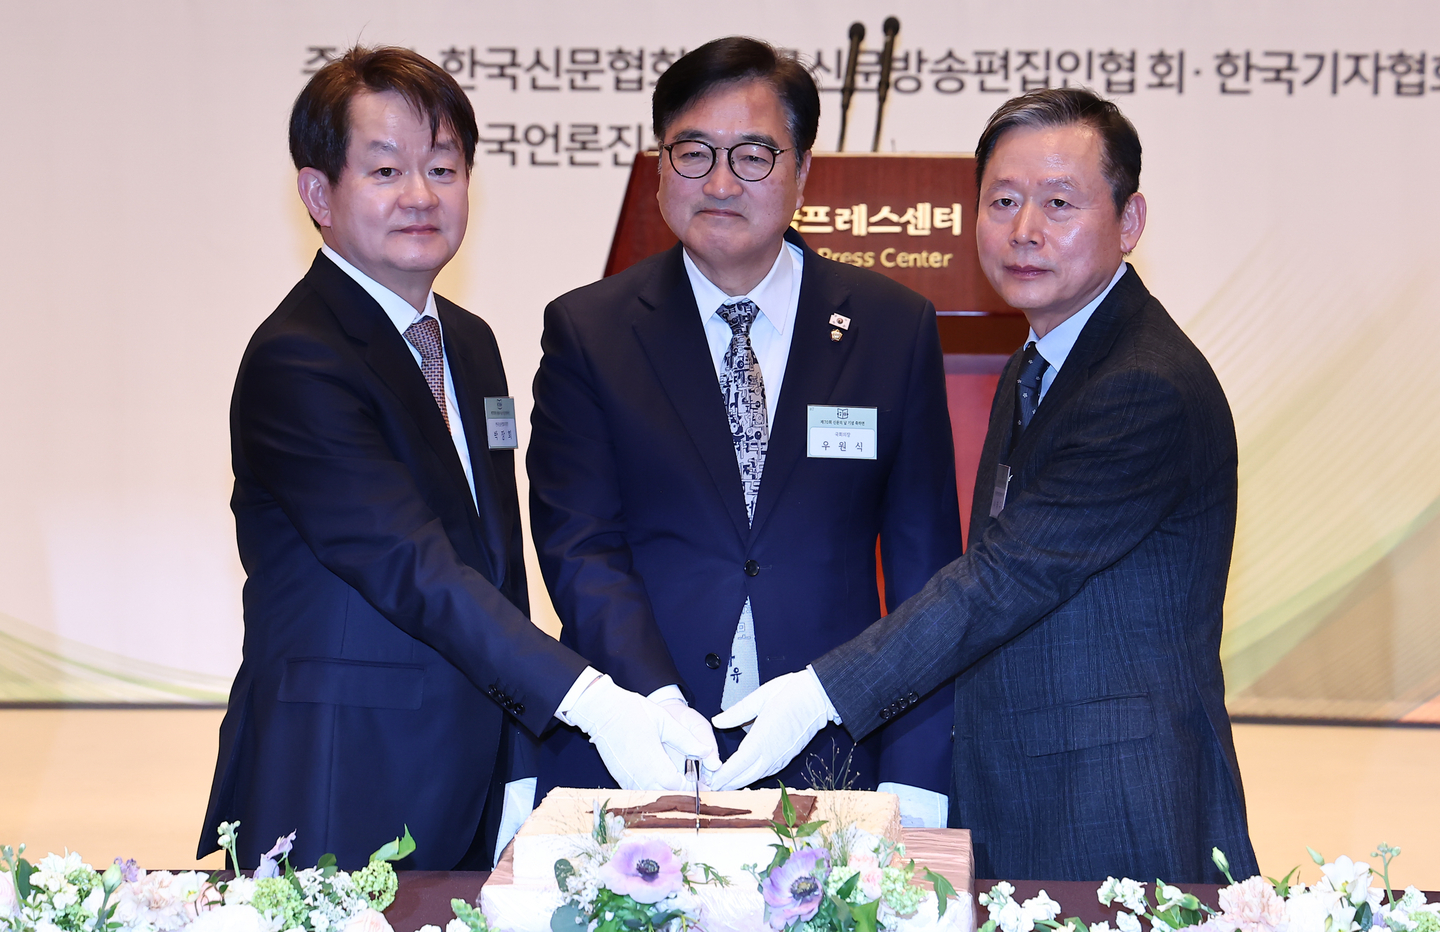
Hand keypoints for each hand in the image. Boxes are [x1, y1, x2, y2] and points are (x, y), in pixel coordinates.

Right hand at [564, 675, 710, 790]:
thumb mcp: (665, 722)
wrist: (601, 710)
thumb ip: (687, 740)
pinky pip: (640, 791)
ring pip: (652, 796)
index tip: (704, 786)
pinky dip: (652, 790)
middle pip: (667, 795)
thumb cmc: (632, 711)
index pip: (678, 786)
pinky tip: (660, 781)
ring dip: (667, 793)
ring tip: (680, 784)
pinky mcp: (619, 778)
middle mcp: (640, 775)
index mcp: (654, 762)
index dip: (693, 788)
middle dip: (683, 793)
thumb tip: (707, 752)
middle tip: (695, 786)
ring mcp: (628, 778)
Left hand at [708, 667, 836, 790]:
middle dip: (727, 783)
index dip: (723, 775)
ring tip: (722, 785)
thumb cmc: (792, 693)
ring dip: (738, 782)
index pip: (739, 763)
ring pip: (756, 776)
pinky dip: (752, 777)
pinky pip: (766, 772)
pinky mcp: (787, 756)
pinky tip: (743, 777)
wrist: (820, 697)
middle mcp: (773, 752)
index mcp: (764, 737)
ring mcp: (781, 756)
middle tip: (709, 786)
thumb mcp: (760, 696)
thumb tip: (718, 721)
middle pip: (746, 776)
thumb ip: (737, 712)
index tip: (710, 781)